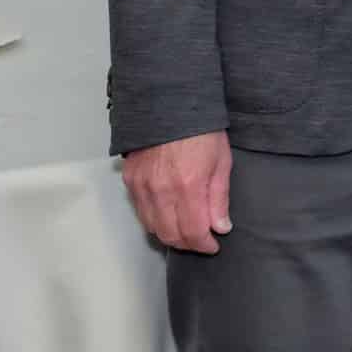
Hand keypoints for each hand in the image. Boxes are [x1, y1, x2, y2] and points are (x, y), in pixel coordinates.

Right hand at [122, 130, 233, 253]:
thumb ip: (219, 198)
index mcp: (188, 186)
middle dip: (188, 244)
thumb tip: (220, 227)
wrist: (170, 105)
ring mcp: (141, 186)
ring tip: (186, 231)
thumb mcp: (222, 162)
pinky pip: (140, 212)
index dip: (204, 245)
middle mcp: (161, 191)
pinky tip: (168, 216)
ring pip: (152, 227)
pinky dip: (154, 220)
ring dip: (170, 235)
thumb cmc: (202, 131)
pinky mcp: (130, 181)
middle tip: (201, 241)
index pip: (193, 231)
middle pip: (170, 235)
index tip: (214, 246)